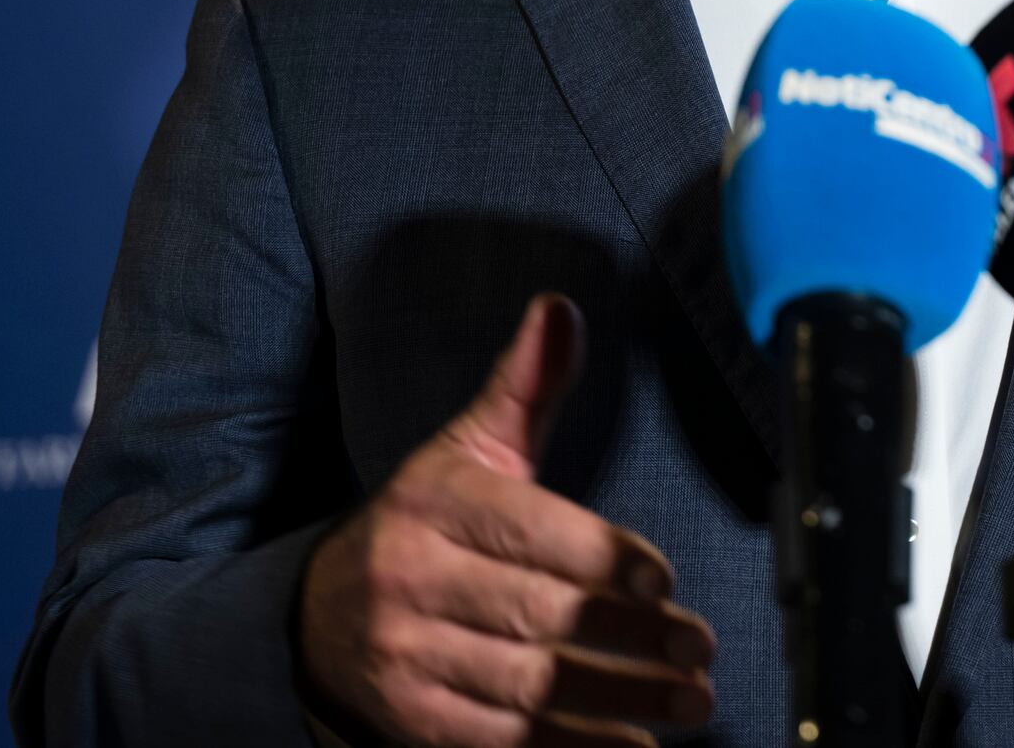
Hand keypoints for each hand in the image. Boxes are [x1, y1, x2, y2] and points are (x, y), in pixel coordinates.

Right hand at [299, 294, 716, 745]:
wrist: (314, 615)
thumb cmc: (424, 522)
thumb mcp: (467, 449)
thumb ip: (524, 386)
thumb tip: (562, 309)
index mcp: (431, 505)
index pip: (529, 534)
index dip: (602, 559)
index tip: (665, 579)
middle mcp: (408, 582)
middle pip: (536, 617)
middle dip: (629, 638)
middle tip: (699, 651)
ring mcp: (405, 659)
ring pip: (524, 687)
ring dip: (617, 701)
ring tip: (690, 703)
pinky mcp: (411, 721)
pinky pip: (498, 741)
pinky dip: (569, 747)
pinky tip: (631, 746)